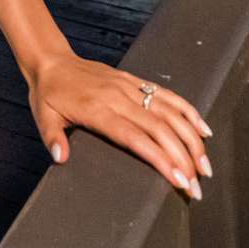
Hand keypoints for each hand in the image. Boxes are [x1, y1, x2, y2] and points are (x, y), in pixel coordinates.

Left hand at [28, 54, 214, 200]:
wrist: (52, 61)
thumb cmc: (48, 94)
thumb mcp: (42, 117)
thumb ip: (53, 137)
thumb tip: (60, 158)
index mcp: (98, 110)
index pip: (136, 138)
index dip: (161, 159)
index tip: (179, 180)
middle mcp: (119, 98)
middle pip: (160, 129)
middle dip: (183, 159)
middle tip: (197, 187)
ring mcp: (130, 87)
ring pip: (170, 113)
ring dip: (192, 139)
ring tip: (206, 166)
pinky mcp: (135, 81)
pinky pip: (167, 95)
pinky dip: (188, 112)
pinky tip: (203, 130)